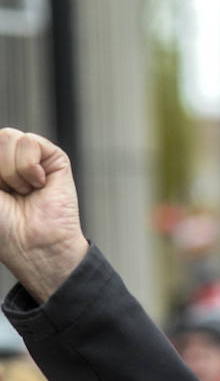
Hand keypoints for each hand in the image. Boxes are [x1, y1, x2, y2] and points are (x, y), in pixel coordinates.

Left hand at [0, 127, 86, 299]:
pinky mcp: (54, 159)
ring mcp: (32, 159)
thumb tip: (2, 140)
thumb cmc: (3, 227)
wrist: (30, 243)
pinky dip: (29, 168)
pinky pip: (30, 142)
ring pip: (10, 137)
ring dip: (12, 172)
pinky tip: (38, 185)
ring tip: (24, 191)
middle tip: (8, 193)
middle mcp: (9, 161)